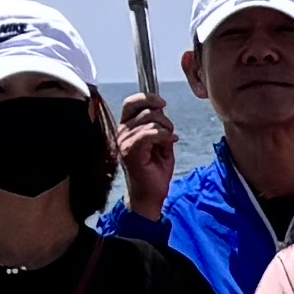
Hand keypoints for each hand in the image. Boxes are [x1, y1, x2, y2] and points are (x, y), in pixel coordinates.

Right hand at [113, 91, 177, 220]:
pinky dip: (164, 135)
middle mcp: (122, 133)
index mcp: (126, 128)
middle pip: (144, 109)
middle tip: (170, 131)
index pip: (131, 103)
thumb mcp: (160, 142)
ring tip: (170, 140)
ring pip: (150, 121)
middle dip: (163, 117)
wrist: (150, 195)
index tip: (162, 103)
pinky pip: (150, 134)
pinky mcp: (131, 152)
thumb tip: (162, 110)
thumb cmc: (154, 170)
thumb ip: (159, 125)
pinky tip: (171, 142)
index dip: (147, 98)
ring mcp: (124, 142)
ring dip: (166, 128)